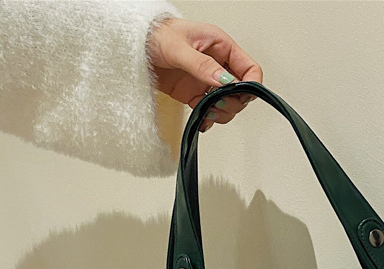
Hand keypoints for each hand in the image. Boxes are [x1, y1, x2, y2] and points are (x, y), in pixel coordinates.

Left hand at [147, 18, 262, 130]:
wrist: (133, 46)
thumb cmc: (155, 34)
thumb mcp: (179, 47)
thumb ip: (202, 65)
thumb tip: (223, 80)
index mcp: (221, 47)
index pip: (250, 69)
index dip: (251, 85)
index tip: (239, 96)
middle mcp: (218, 65)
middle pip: (241, 92)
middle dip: (233, 102)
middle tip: (217, 104)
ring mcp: (207, 81)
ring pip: (228, 105)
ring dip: (221, 113)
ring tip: (207, 111)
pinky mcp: (195, 94)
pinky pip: (210, 112)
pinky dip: (208, 119)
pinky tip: (202, 119)